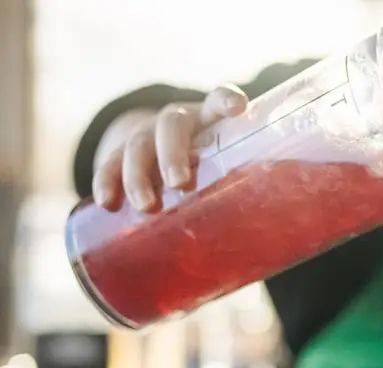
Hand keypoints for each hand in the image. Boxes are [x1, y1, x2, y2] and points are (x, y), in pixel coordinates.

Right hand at [92, 84, 248, 211]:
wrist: (165, 154)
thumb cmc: (214, 169)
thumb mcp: (231, 172)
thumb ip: (249, 197)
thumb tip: (276, 253)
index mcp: (212, 120)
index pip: (220, 99)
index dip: (227, 101)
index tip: (238, 109)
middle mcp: (178, 122)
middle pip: (171, 125)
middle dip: (173, 153)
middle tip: (181, 184)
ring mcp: (147, 135)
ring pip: (137, 144)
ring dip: (139, 175)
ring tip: (147, 207)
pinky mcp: (122, 153)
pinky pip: (109, 163)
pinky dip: (106, 182)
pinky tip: (109, 204)